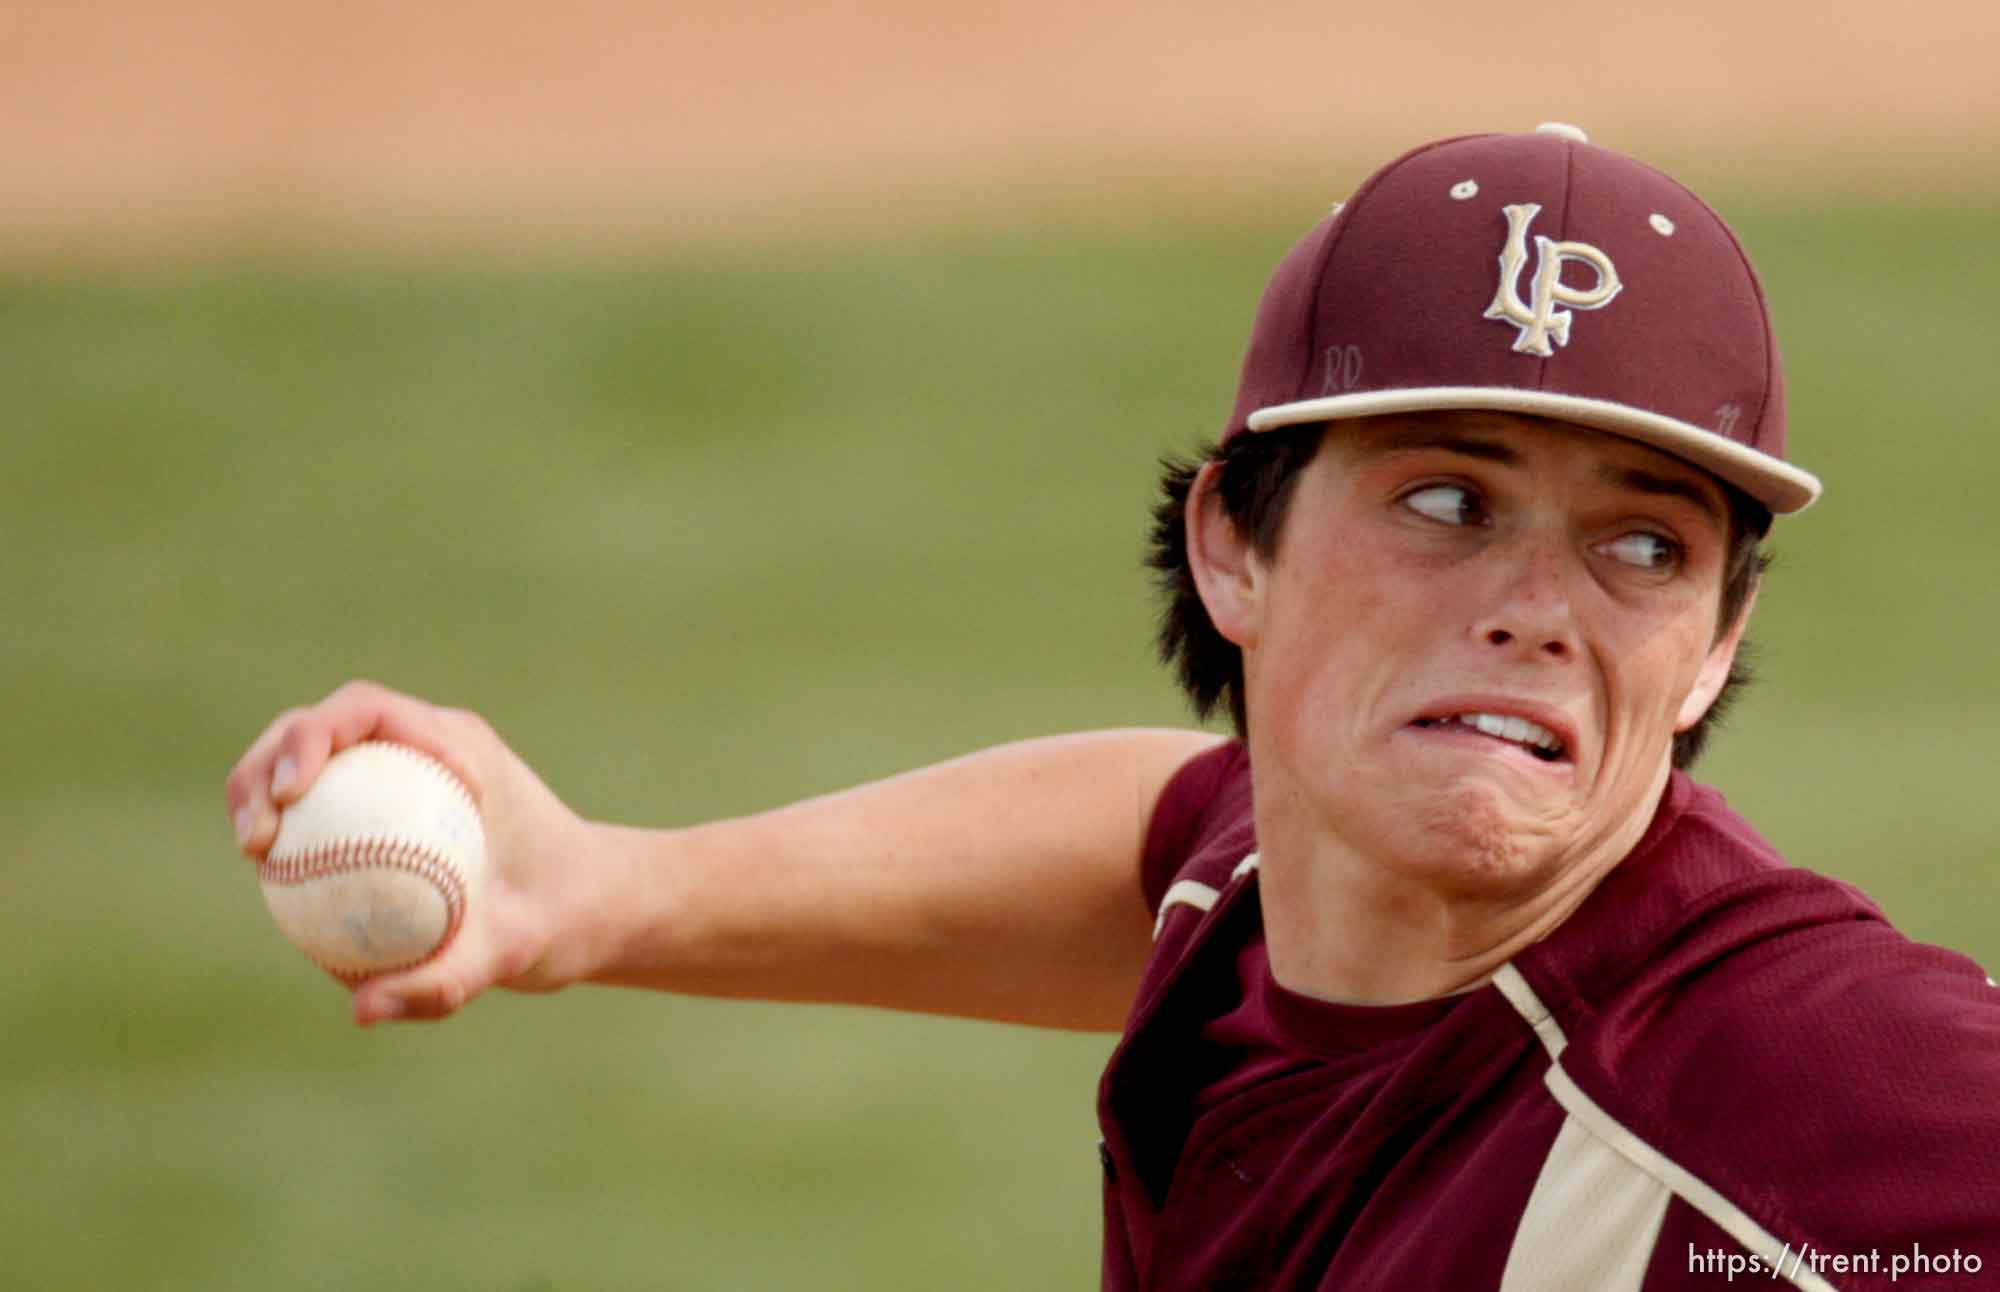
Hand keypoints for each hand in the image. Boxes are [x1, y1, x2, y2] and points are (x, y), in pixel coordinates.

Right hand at [226, 680, 599, 1024]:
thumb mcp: (517, 952)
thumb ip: (446, 980)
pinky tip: (276, 887)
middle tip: (254, 839)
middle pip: (321, 729)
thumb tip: (360, 1009)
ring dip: (267, 796)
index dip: (308, 737)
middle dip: (266, 767)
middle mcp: (428, 747)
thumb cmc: (565, 919)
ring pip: (318, 767)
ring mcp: (409, 772)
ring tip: (256, 854)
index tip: (289, 794)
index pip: (364, 710)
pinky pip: (335, 810)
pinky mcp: (398, 805)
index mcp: (458, 746)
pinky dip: (299, 835)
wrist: (596, 910)